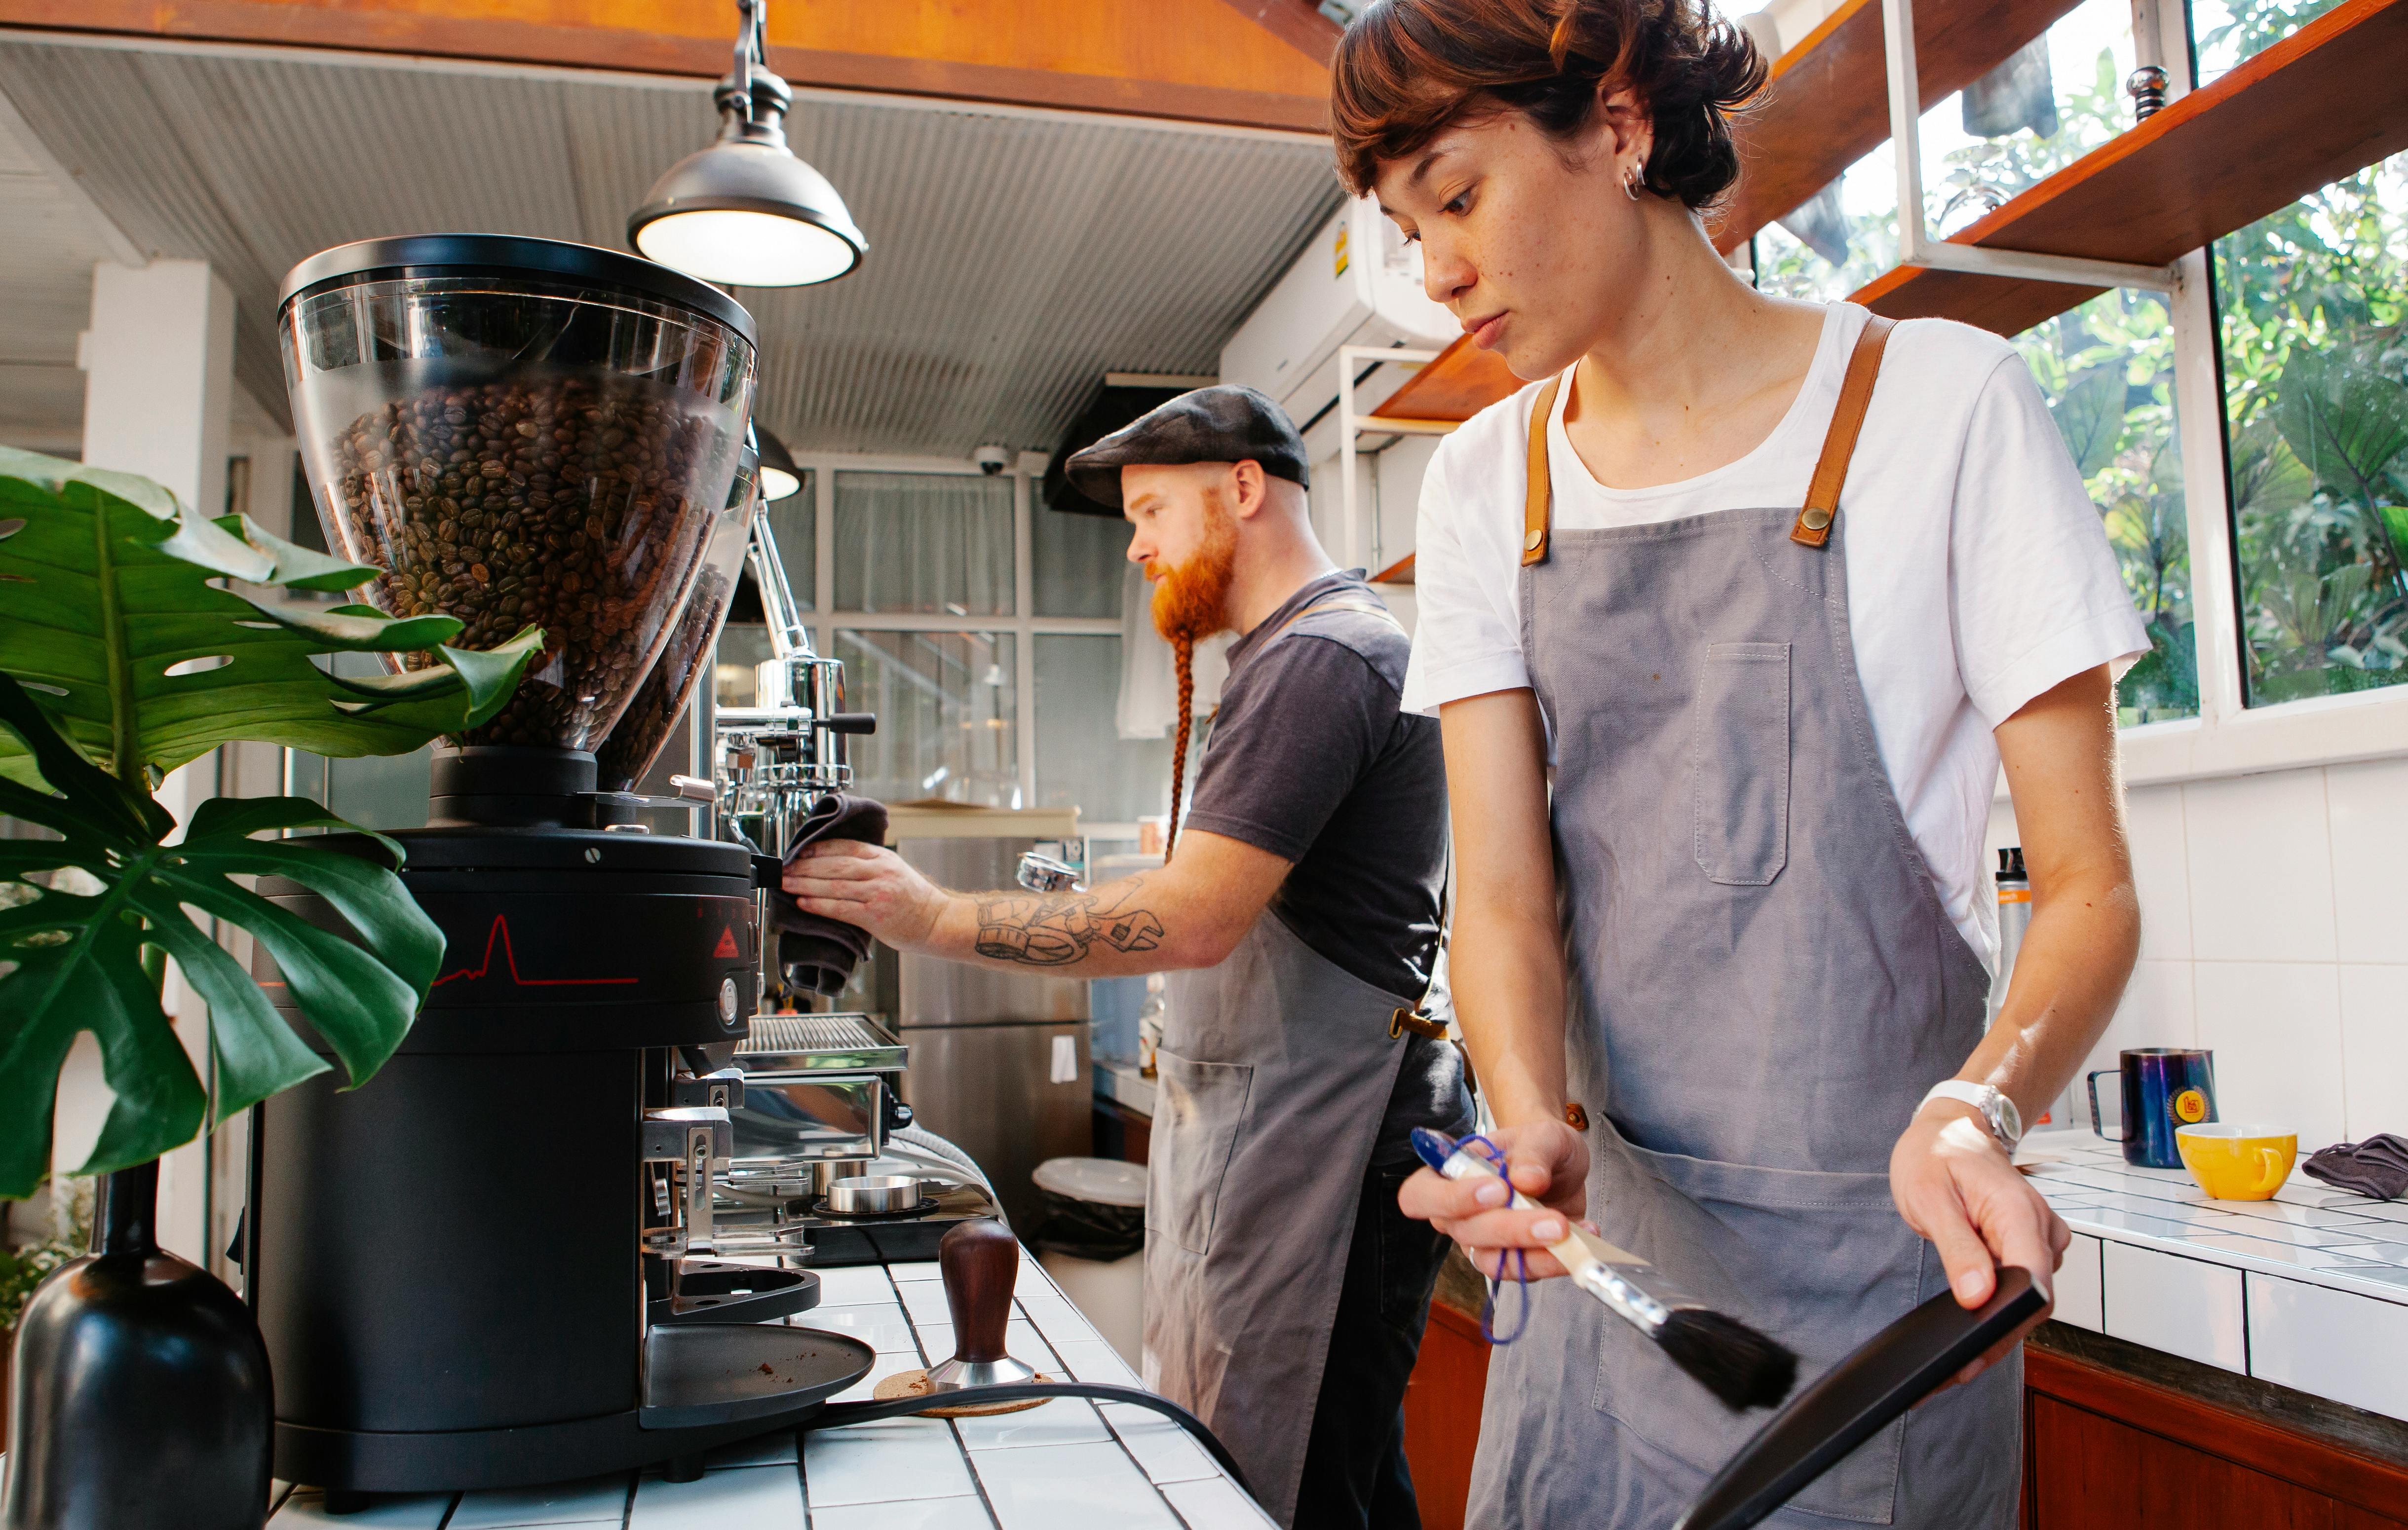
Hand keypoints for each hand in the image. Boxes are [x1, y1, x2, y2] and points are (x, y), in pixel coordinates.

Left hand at [780, 841, 947, 950]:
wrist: (937, 922)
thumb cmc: (913, 899)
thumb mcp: (893, 870)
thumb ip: (867, 864)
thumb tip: (829, 862)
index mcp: (883, 857)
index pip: (844, 847)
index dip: (817, 848)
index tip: (797, 851)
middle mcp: (880, 872)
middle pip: (834, 865)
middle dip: (804, 866)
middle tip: (783, 869)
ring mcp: (878, 893)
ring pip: (834, 885)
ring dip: (805, 885)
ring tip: (786, 884)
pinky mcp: (875, 916)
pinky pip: (840, 908)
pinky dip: (819, 905)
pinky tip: (803, 903)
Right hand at [1397, 1120, 1590, 1280]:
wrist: (1560, 1163)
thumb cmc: (1538, 1145)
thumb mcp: (1543, 1135)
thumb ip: (1533, 1151)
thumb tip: (1526, 1179)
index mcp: (1448, 1175)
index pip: (1419, 1196)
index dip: (1450, 1199)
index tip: (1497, 1189)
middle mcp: (1458, 1215)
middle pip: (1464, 1232)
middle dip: (1510, 1228)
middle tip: (1553, 1221)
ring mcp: (1484, 1242)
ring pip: (1491, 1261)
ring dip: (1534, 1253)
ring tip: (1570, 1232)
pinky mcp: (1515, 1260)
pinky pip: (1525, 1272)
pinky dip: (1557, 1260)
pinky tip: (1584, 1234)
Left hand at [1890, 1103, 2069, 1387]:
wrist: (1951, 1131)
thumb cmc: (1936, 1156)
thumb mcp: (1931, 1198)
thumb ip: (1957, 1248)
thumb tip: (1977, 1297)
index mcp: (2019, 1212)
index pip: (2032, 1283)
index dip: (2007, 1324)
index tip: (1972, 1355)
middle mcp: (2041, 1229)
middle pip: (2032, 1299)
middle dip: (1996, 1335)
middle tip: (1950, 1368)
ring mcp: (2038, 1239)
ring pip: (2027, 1296)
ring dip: (1996, 1323)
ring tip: (1952, 1353)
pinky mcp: (2027, 1248)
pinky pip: (2019, 1285)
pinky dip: (1996, 1305)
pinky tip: (1967, 1323)